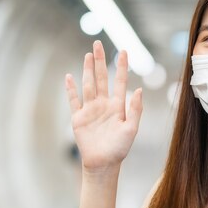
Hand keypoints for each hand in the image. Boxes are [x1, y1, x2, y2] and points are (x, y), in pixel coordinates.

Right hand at [64, 40, 142, 171]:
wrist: (103, 164)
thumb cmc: (119, 149)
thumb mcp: (131, 129)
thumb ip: (135, 110)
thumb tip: (138, 90)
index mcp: (118, 106)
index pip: (120, 81)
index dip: (122, 66)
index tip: (124, 51)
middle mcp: (104, 105)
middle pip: (101, 78)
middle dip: (100, 61)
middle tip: (98, 43)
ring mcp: (90, 110)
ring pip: (88, 85)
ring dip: (87, 70)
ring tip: (88, 55)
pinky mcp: (78, 118)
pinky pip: (74, 100)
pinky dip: (70, 89)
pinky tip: (69, 76)